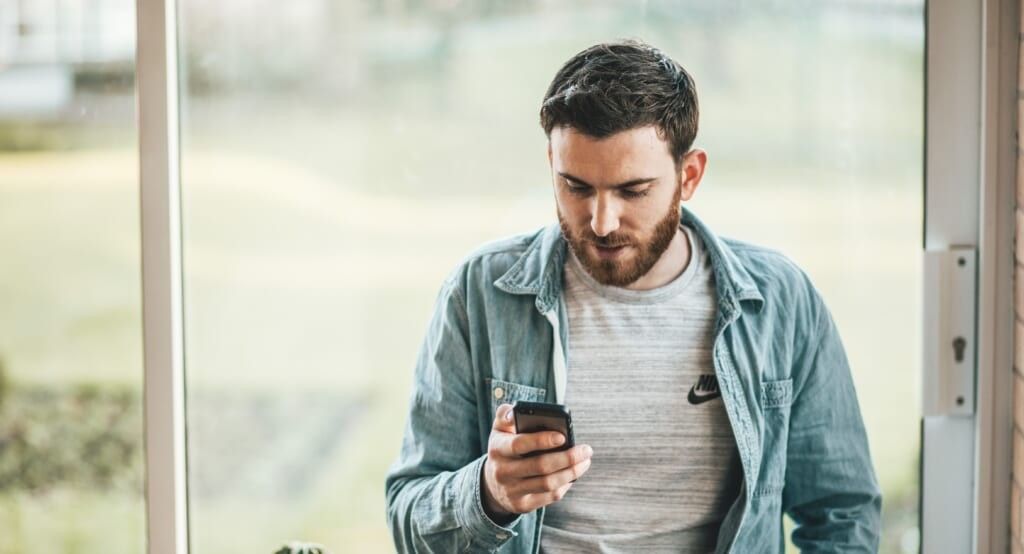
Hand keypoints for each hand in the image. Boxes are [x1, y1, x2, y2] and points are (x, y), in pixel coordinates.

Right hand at [480, 403, 592, 521]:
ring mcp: (511, 490)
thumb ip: (506, 414)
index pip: (519, 444)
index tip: (563, 436)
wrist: (492, 483)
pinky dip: (565, 485)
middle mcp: (502, 471)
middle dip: (567, 458)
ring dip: (571, 472)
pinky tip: (573, 476)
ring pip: (548, 483)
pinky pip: (549, 497)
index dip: (541, 440)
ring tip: (585, 462)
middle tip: (586, 450)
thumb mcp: (499, 429)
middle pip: (540, 466)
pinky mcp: (522, 505)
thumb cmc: (504, 448)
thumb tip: (516, 413)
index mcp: (497, 448)